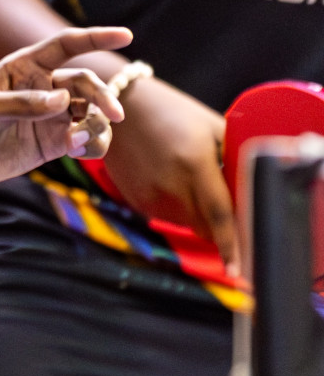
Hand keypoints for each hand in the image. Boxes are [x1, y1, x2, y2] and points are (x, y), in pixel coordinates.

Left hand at [0, 27, 132, 195]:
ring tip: (83, 140)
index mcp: (21, 68)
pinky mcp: (50, 145)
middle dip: (103, 95)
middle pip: (85, 82)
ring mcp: (47, 118)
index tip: (126, 35)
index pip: (65, 45)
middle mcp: (40, 89)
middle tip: (114, 114)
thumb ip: (18, 105)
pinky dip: (93, 143)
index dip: (95, 37)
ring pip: (90, 112)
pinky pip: (85, 139)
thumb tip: (61, 101)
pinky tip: (82, 150)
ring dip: (99, 123)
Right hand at [99, 76, 233, 264]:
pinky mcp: (135, 198)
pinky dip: (176, 207)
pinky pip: (165, 215)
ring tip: (190, 182)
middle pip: (204, 227)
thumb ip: (234, 157)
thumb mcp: (211, 126)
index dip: (231, 245)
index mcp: (194, 164)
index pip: (219, 214)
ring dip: (198, 215)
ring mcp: (149, 194)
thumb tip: (254, 185)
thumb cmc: (172, 111)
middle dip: (220, 228)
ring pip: (186, 224)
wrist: (120, 105)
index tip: (239, 270)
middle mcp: (170, 184)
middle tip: (227, 210)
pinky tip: (169, 180)